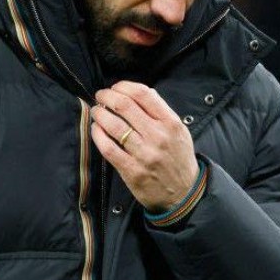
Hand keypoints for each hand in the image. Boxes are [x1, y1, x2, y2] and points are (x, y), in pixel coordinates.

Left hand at [90, 81, 198, 212]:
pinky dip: (98, 135)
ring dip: (100, 114)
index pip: (143, 94)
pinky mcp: (132, 171)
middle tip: (101, 96)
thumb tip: (139, 93)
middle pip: (125, 106)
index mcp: (171, 123)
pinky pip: (108, 148)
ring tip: (96, 111)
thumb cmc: (178, 159)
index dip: (124, 86)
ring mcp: (144, 154)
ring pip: (114, 125)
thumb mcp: (179, 131)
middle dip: (107, 96)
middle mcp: (158, 136)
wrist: (183, 193)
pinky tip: (96, 129)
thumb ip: (161, 112)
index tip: (116, 87)